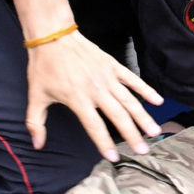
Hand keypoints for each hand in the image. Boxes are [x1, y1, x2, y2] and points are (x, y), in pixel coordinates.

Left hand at [25, 32, 162, 161]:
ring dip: (143, 117)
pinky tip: (158, 101)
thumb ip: (35, 123)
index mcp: (78, 99)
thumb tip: (37, 144)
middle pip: (119, 116)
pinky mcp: (113, 66)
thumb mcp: (35, 96)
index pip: (95, 126)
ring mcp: (107, 77)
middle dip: (132, 135)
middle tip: (143, 151)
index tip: (114, 157)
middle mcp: (96, 90)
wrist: (53, 36)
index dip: (104, 143)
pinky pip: (133, 80)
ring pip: (130, 100)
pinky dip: (146, 90)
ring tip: (154, 132)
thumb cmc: (44, 66)